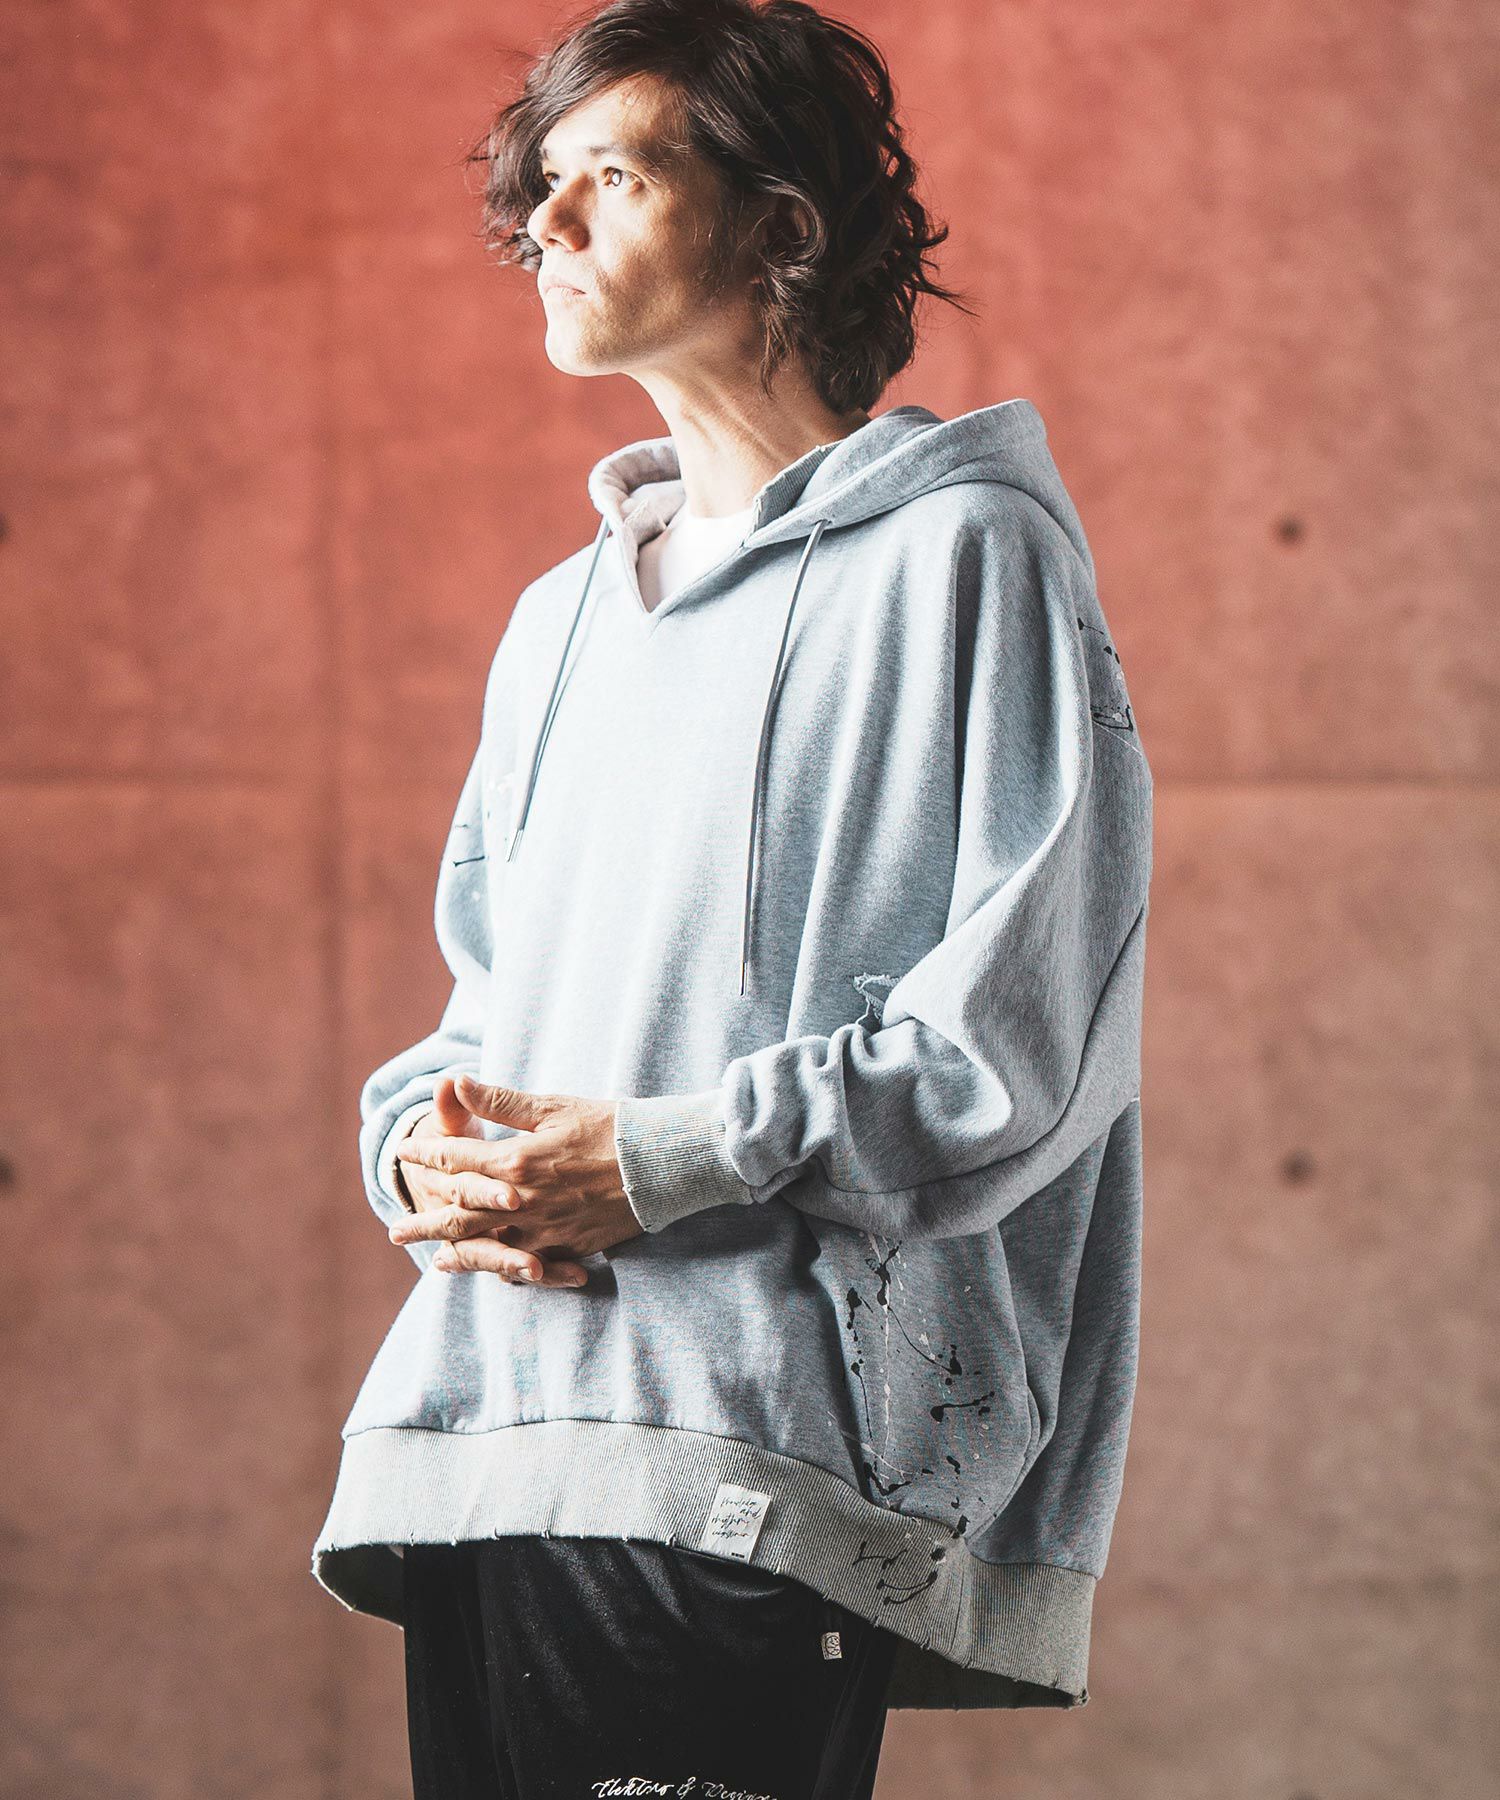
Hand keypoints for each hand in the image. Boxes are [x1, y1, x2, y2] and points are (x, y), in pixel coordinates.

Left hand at [389, 1073, 643, 1287]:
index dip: (426, 1156)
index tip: (405, 1154)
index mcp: (515, 1162)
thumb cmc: (608, 1126)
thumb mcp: (551, 1106)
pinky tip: (496, 1273)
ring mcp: (546, 1230)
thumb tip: (455, 1082)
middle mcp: (523, 1203)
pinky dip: (507, 1269)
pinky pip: (529, 1265)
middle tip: (396, 1231)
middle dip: (426, 1222)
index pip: (456, 1160)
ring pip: (489, 1247)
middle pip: (460, 1215)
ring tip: (435, 1262)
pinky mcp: (570, 1246)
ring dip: (458, 1252)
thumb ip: (499, 1101)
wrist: (662, 1164)